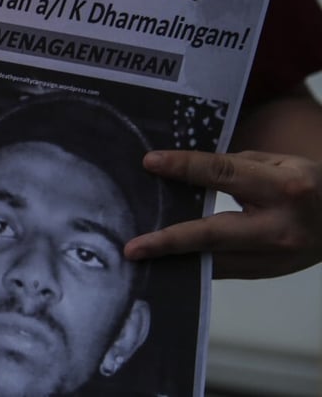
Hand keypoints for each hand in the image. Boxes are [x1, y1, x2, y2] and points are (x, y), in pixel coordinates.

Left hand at [124, 150, 321, 278]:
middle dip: (169, 240)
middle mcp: (280, 226)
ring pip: (214, 260)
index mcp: (285, 187)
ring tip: (140, 258)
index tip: (151, 163)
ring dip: (175, 259)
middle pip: (213, 233)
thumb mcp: (280, 163)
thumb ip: (235, 166)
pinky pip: (223, 269)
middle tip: (133, 248)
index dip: (184, 168)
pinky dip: (194, 264)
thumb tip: (186, 172)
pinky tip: (167, 263)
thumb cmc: (309, 184)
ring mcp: (276, 256)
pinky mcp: (269, 273)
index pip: (224, 175)